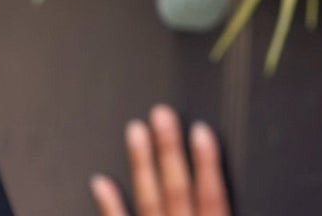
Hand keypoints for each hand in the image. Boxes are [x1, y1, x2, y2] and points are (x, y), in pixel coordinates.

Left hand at [90, 104, 230, 215]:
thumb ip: (221, 209)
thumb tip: (220, 188)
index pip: (213, 198)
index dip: (208, 163)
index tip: (201, 130)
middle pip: (178, 191)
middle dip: (170, 151)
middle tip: (162, 115)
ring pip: (149, 203)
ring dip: (142, 165)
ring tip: (135, 130)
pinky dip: (109, 205)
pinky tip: (100, 181)